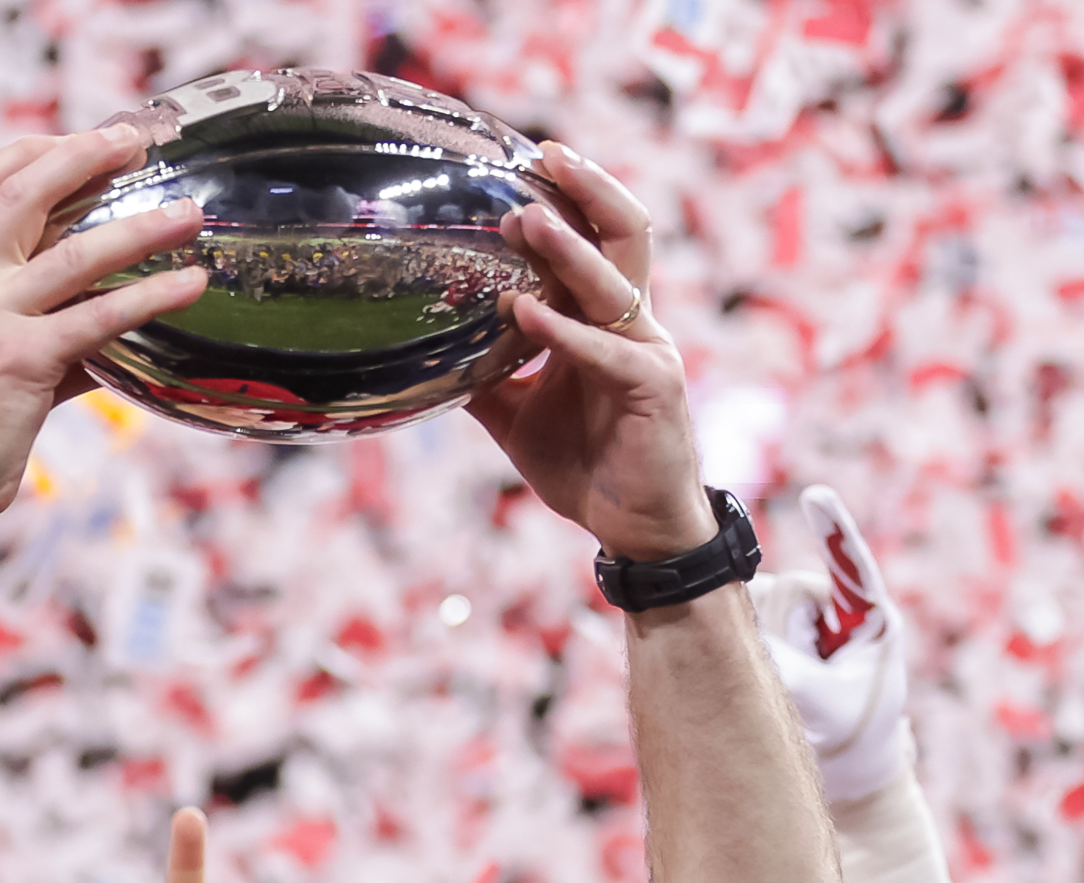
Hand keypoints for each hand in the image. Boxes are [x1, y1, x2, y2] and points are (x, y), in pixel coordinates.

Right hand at [0, 127, 205, 540]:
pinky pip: (97, 318)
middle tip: (137, 141)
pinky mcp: (20, 362)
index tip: (83, 139)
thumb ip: (41, 331)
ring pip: (74, 252)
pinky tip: (189, 286)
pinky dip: (150, 297)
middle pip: (23, 192)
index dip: (32, 151)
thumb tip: (109, 328)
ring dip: (140, 226)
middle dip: (84, 155)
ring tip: (189, 213)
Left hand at [468, 146, 710, 564]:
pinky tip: (523, 313)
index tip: (531, 159)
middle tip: (547, 153)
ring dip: (568, 249)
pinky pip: (603, 351)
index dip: (571, 197)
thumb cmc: (586, 466)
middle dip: (588, 189)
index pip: (597, 239)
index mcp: (604, 322)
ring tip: (528, 217)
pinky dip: (562, 331)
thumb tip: (430, 354)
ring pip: (613, 282)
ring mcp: (647, 352)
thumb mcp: (518, 417)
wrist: (634, 528)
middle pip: (624, 233)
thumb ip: (485, 378)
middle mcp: (632, 324)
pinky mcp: (653, 388)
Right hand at [746, 481, 911, 802]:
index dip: (833, 530)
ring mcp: (803, 614)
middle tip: (805, 681)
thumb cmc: (851, 733)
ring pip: (758, 608)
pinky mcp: (774, 625)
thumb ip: (789, 672)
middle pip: (786, 593)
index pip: (852, 567)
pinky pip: (741, 621)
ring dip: (764, 650)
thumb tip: (738, 637)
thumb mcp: (825, 705)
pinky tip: (768, 675)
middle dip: (783, 638)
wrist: (847, 764)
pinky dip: (744, 649)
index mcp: (869, 618)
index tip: (815, 497)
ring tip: (796, 687)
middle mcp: (833, 605)